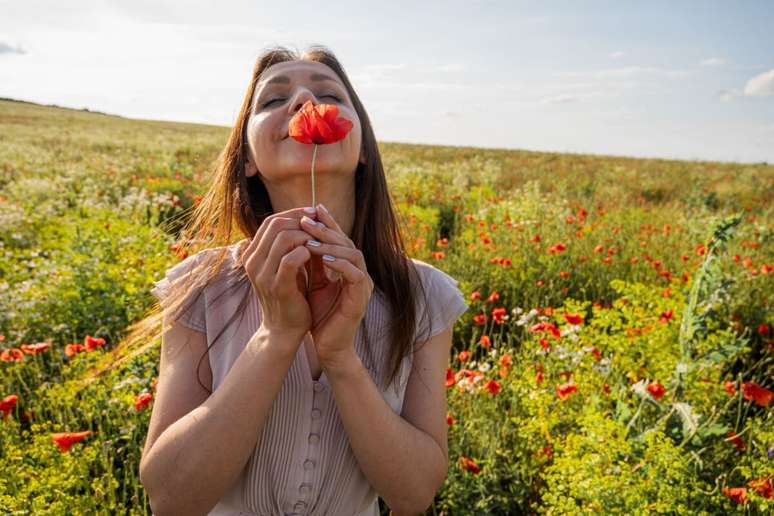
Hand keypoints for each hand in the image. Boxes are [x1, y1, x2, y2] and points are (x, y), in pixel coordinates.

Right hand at [240, 207, 319, 344]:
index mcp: (253, 254)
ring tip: (321, 241)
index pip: (271, 221)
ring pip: (284, 238)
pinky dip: (306, 252)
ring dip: (307, 235)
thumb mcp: (288, 266)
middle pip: (276, 224)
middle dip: (301, 221)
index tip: (313, 213)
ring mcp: (262, 274)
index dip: (293, 214)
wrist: (284, 330)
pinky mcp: (277, 286)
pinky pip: (291, 259)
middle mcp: (253, 261)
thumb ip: (293, 245)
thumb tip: (310, 217)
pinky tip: (317, 255)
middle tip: (320, 224)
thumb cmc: (289, 295)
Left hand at [300, 204, 372, 367]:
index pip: (340, 238)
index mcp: (348, 268)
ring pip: (353, 254)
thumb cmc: (320, 316)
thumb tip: (298, 236)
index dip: (327, 223)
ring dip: (331, 244)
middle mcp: (359, 273)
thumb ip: (312, 262)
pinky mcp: (361, 298)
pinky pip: (355, 274)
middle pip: (347, 241)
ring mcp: (363, 285)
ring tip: (310, 238)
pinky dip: (340, 264)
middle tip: (306, 219)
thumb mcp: (313, 283)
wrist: (327, 346)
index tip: (311, 209)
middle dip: (326, 229)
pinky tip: (324, 259)